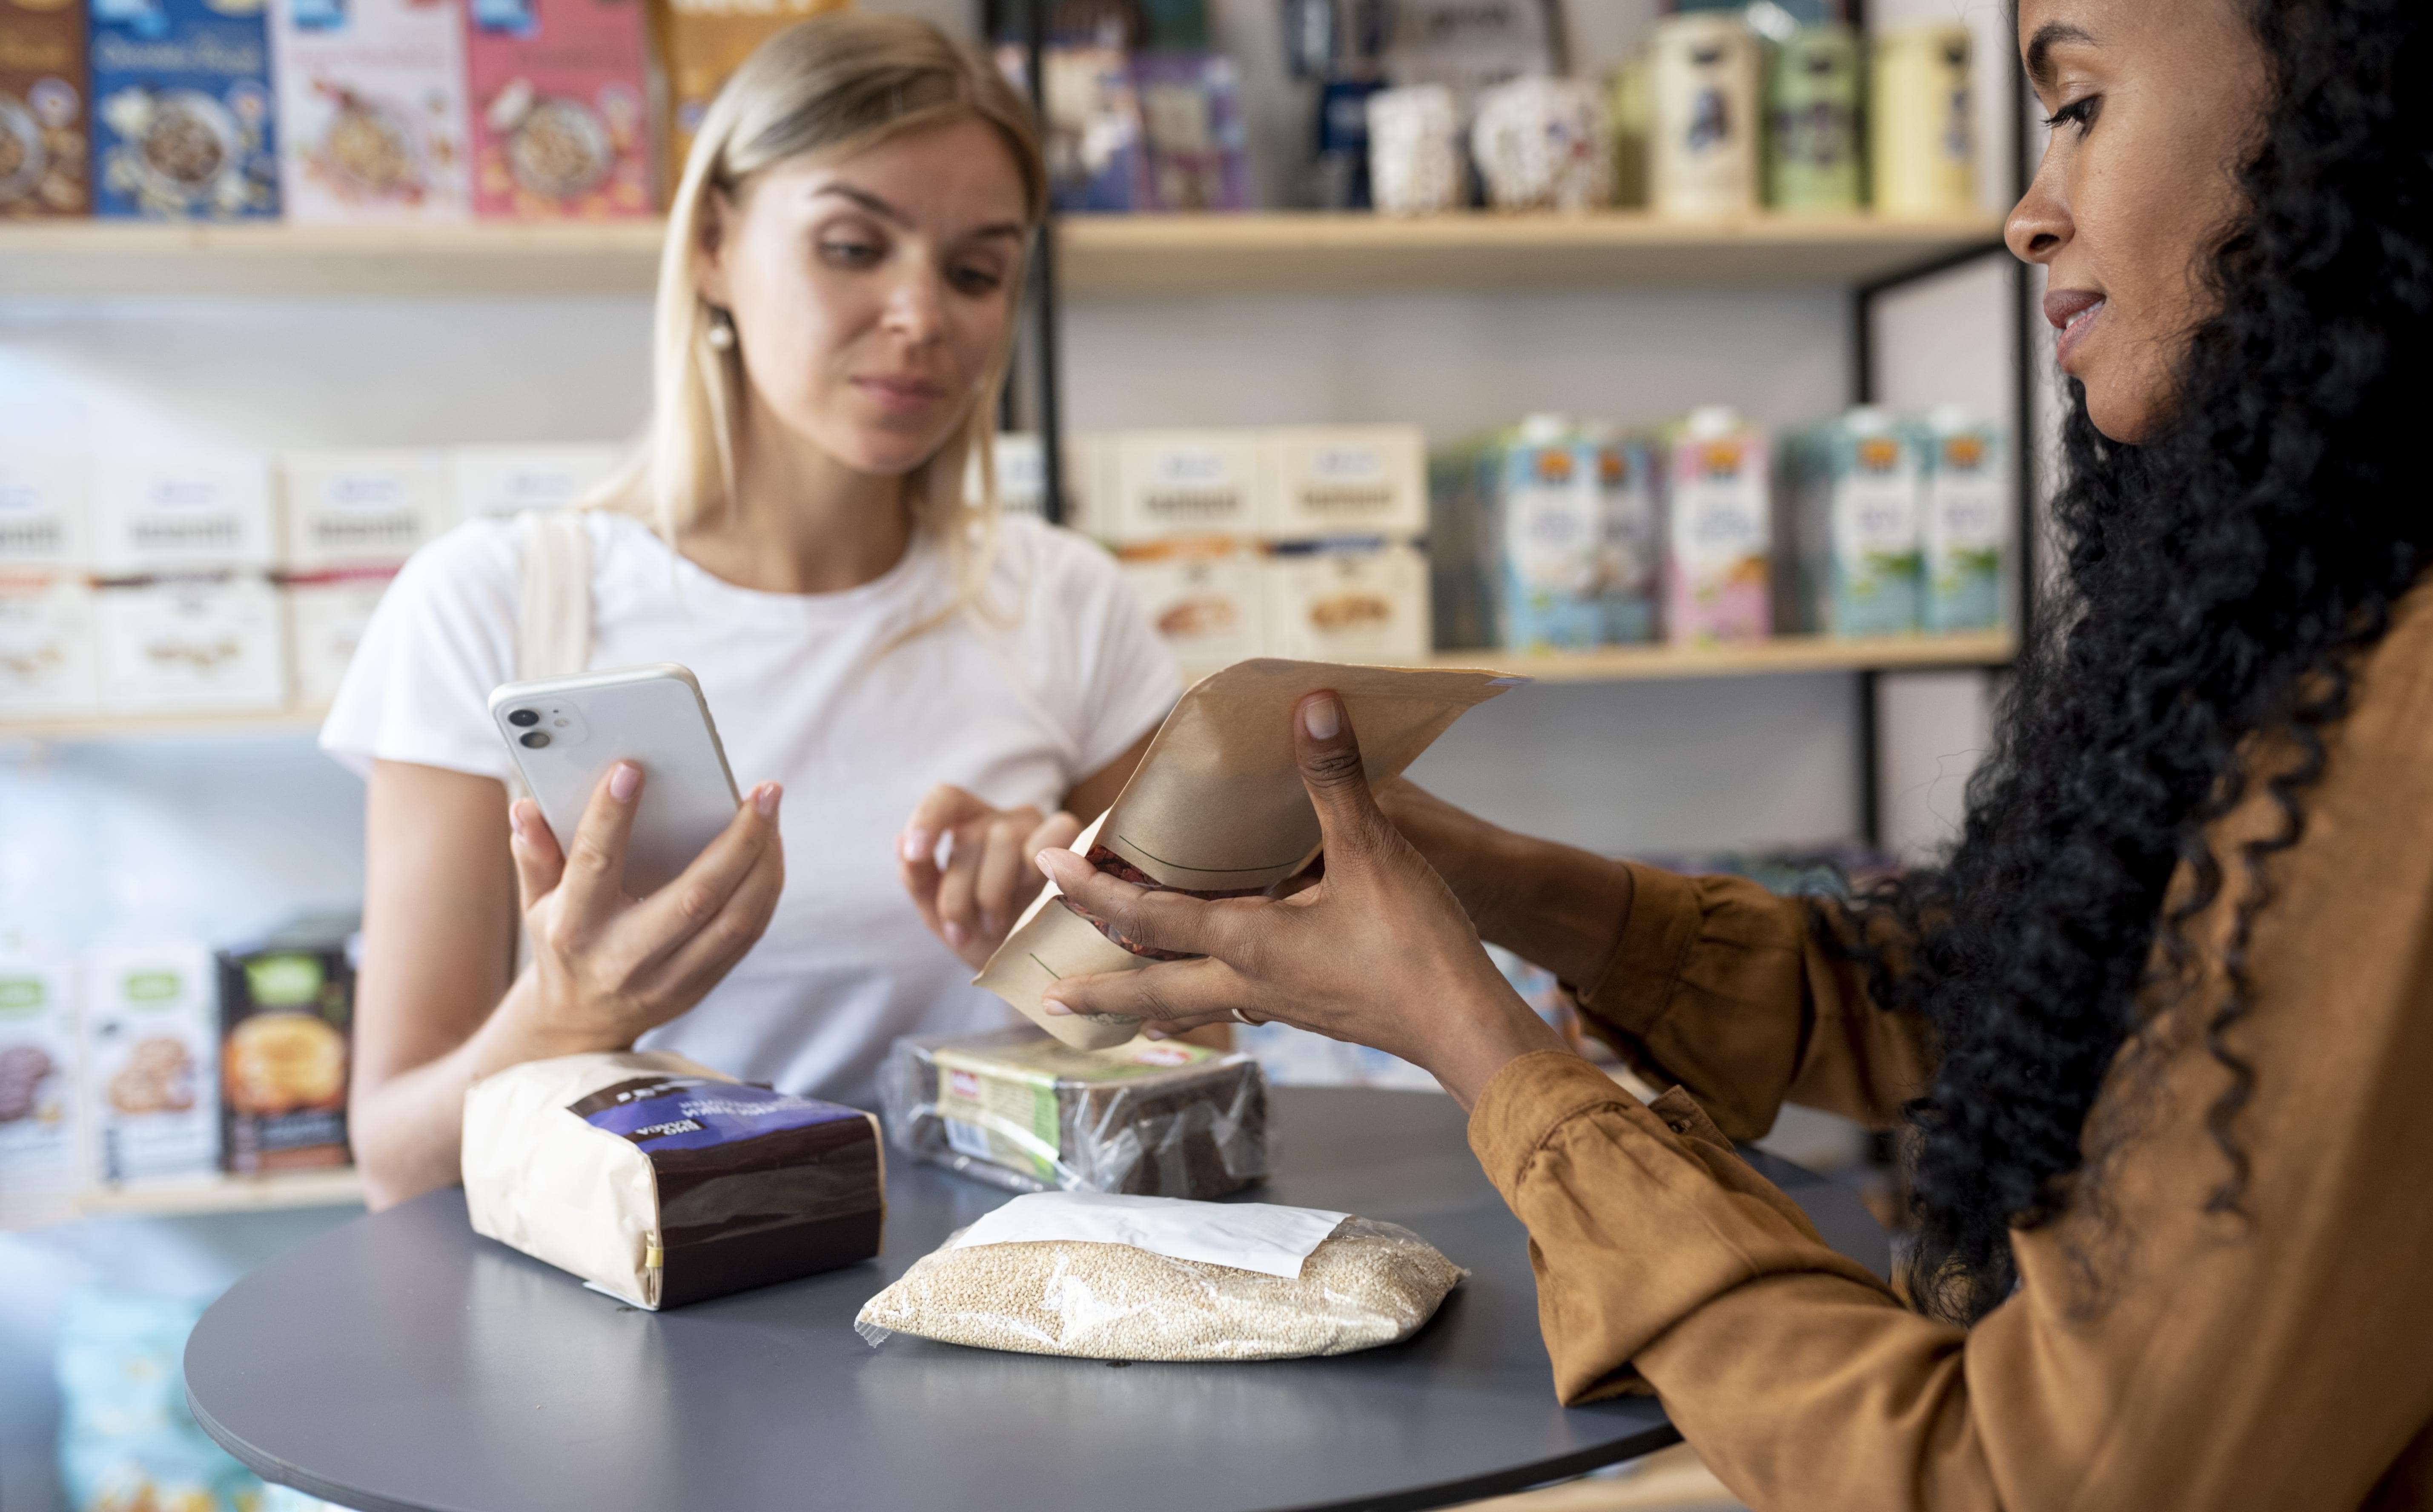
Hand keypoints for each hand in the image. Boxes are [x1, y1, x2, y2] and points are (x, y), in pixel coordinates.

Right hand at [506, 762, 784, 1050]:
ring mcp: (669, 978)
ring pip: (736, 919)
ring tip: (772, 814)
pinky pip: (747, 934)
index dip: (611, 817)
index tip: (631, 769)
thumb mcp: (535, 904)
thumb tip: (527, 807)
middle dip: (738, 839)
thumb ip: (534, 855)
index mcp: (575, 927)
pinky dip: (766, 889)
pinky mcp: (701, 986)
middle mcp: (625, 956)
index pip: (595, 863)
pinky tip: (771, 851)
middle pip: (696, 895)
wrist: (581, 1025)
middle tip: (765, 791)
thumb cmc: (562, 944)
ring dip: (765, 863)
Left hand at [901, 785, 1083, 970]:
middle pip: (972, 835)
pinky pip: (1057, 831)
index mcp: (964, 825)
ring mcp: (1035, 828)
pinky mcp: (1069, 841)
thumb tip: (903, 844)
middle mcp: (1000, 820)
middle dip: (959, 892)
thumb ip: (917, 878)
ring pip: (1005, 840)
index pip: (945, 800)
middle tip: (960, 932)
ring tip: (992, 926)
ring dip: (992, 892)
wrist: (1018, 968)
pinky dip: (1039, 862)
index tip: (917, 855)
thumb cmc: (976, 932)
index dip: (927, 820)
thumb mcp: (936, 912)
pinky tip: (1033, 891)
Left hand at [1034, 692, 1571, 1109]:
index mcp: (1248, 942)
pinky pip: (1240, 1003)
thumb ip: (1336, 779)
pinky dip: (1210, 995)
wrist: (1464, 1026)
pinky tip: (1228, 984)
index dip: (1093, 889)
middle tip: (1046, 998)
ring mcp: (1282, 1005)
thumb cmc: (1415, 947)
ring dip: (1150, 1000)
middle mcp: (1250, 982)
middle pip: (1156, 991)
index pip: (1147, 916)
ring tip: (1117, 1001)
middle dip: (1100, 990)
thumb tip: (1312, 706)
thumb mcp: (1373, 852)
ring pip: (1196, 1005)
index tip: (1047, 869)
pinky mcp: (1314, 1013)